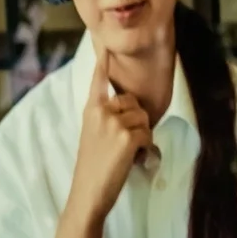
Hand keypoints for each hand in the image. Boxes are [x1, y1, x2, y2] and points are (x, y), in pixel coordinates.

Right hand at [64, 48, 151, 226]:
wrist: (88, 193)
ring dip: (142, 137)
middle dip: (136, 122)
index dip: (103, 62)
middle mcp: (101, 111)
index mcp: (90, 110)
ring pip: (144, 119)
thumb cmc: (94, 167)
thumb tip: (129, 110)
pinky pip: (148, 135)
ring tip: (125, 154)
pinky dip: (146, 149)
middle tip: (123, 145)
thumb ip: (106, 118)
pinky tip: (132, 160)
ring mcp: (114, 123)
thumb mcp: (94, 136)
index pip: (98, 81)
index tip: (104, 44)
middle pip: (134, 103)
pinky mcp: (127, 136)